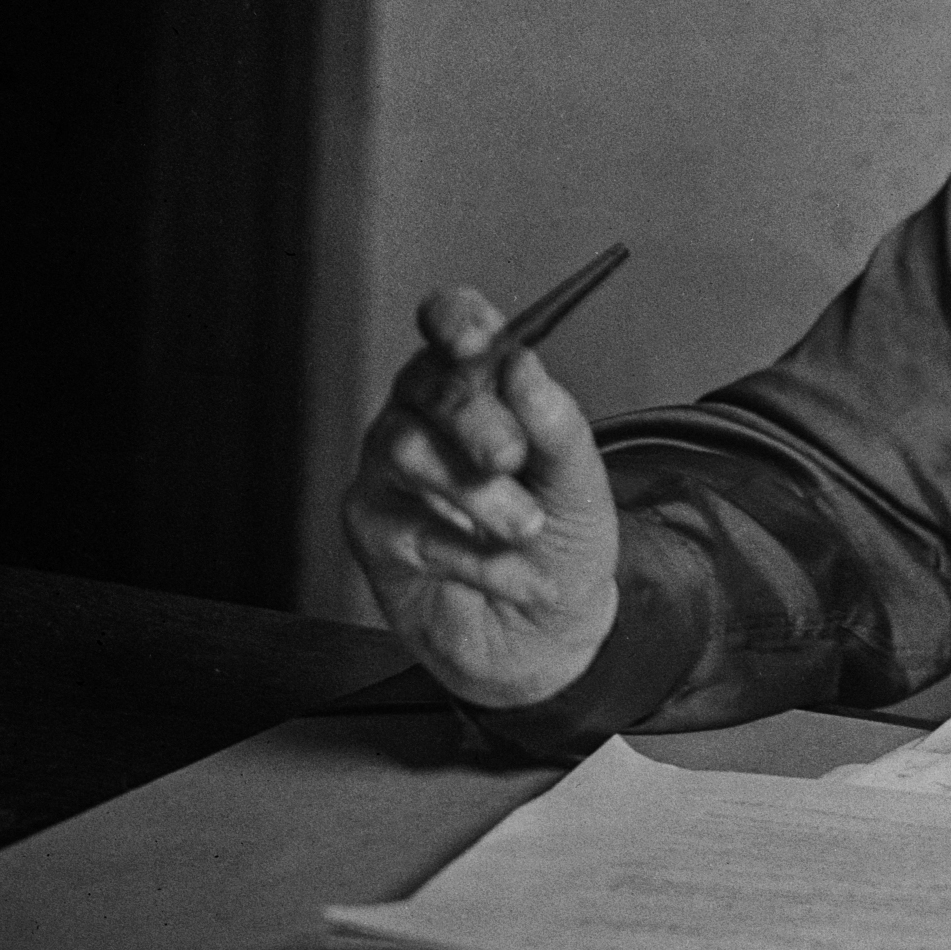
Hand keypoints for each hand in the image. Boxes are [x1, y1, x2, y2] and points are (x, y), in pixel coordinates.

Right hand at [339, 285, 622, 707]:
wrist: (543, 631)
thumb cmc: (560, 542)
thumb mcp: (580, 484)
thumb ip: (557, 425)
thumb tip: (523, 364)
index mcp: (479, 385)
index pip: (450, 324)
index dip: (455, 318)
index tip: (477, 339)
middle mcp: (425, 414)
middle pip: (427, 384)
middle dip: (475, 419)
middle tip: (511, 457)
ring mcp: (389, 467)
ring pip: (405, 448)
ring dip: (472, 492)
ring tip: (524, 528)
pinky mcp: (370, 524)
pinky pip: (403, 523)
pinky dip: (461, 551)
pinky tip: (497, 570)